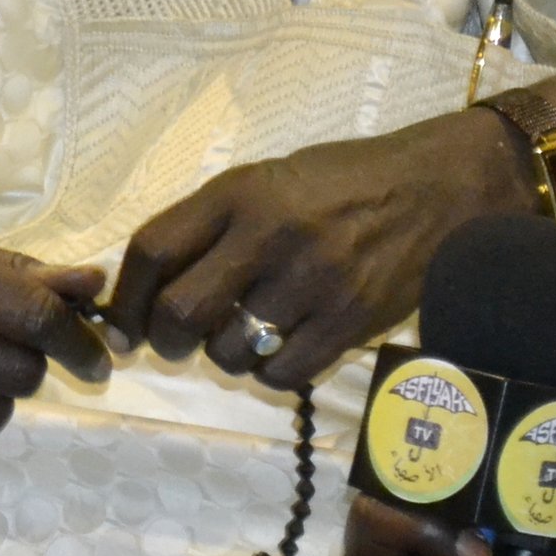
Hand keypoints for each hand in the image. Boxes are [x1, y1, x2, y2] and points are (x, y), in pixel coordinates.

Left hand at [104, 116, 531, 388]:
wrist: (435, 189)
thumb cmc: (338, 184)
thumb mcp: (262, 181)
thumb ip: (207, 227)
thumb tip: (146, 287)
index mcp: (237, 194)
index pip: (152, 249)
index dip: (125, 296)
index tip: (120, 323)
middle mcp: (270, 237)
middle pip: (182, 311)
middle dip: (162, 340)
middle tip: (170, 343)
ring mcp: (314, 283)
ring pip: (229, 352)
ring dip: (220, 356)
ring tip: (238, 337)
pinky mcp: (352, 322)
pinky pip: (282, 374)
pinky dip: (267, 373)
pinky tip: (277, 350)